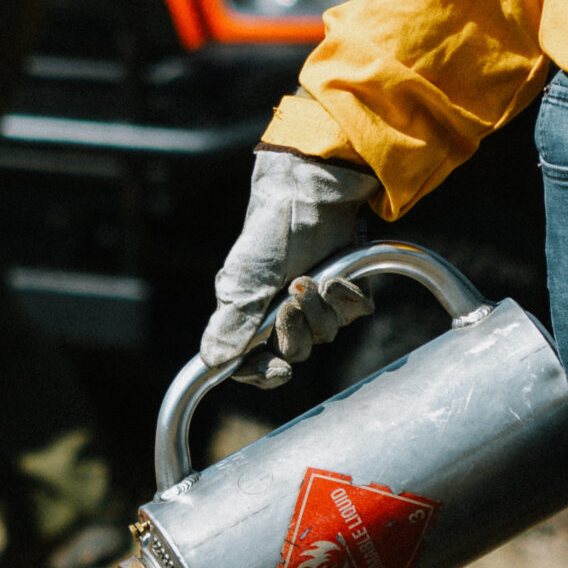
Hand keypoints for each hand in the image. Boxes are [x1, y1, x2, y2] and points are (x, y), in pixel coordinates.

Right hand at [202, 147, 382, 386]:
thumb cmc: (268, 234)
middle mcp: (283, 313)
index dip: (263, 373)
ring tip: (311, 278)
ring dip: (320, 308)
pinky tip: (335, 275)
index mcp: (250, 316)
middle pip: (296, 352)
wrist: (307, 194)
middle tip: (290, 302)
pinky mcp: (346, 287)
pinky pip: (355, 311)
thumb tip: (212, 361)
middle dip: (296, 331)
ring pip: (327, 333)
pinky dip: (346, 296)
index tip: (278, 370)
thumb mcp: (244, 280)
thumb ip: (232, 322)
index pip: (253, 362)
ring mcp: (317, 301)